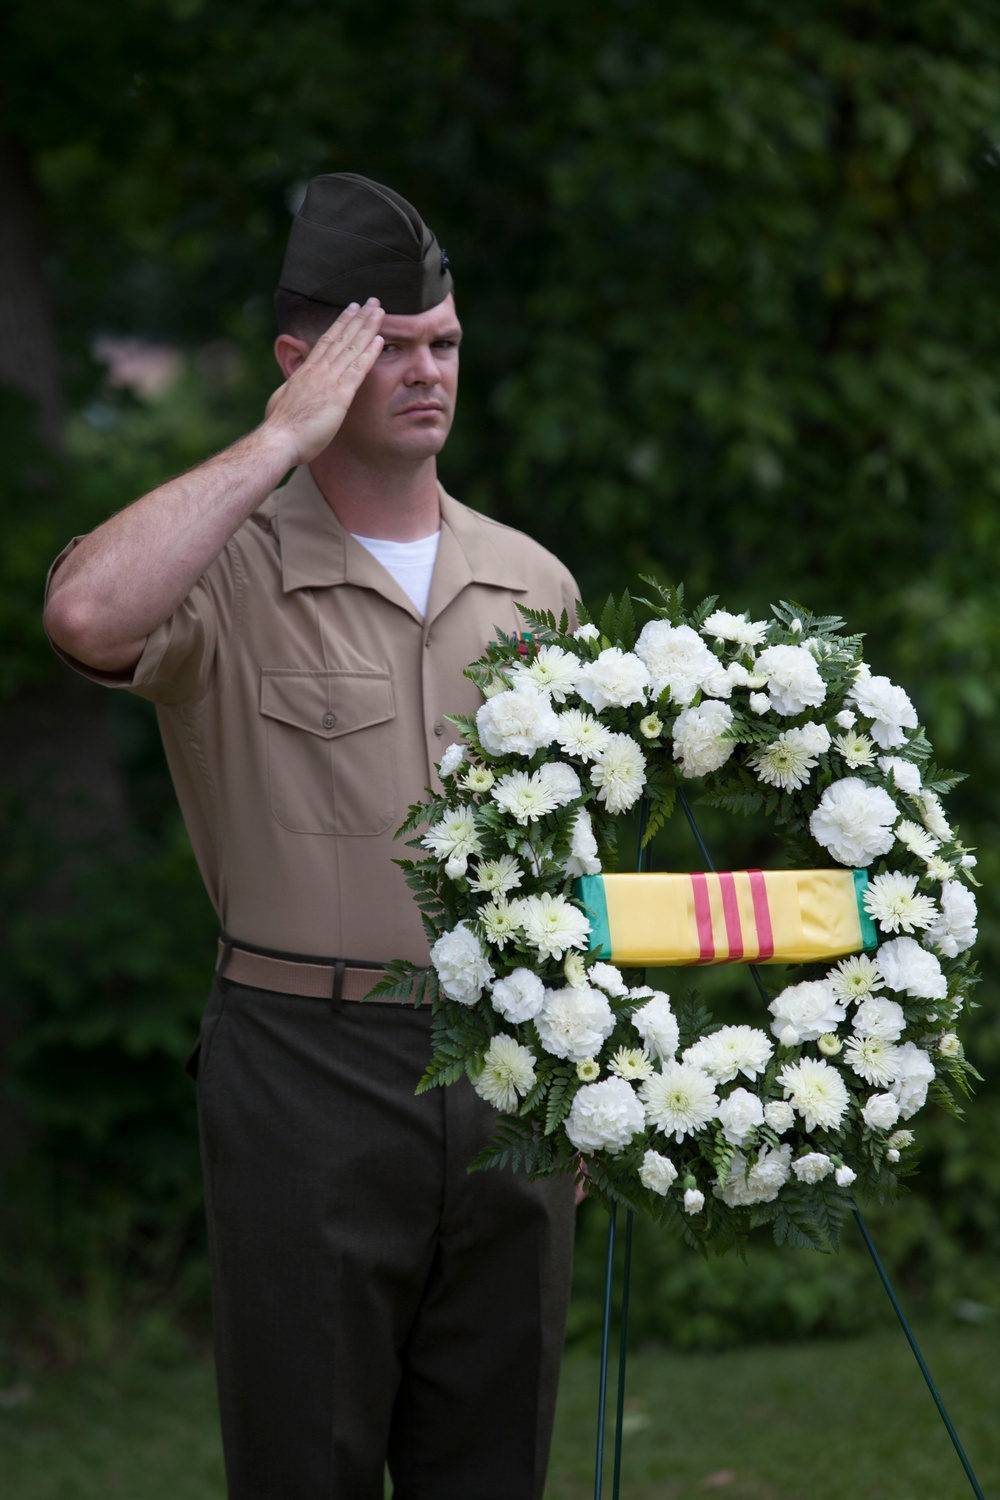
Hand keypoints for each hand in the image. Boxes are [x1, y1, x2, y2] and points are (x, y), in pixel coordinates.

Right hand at [264, 300, 384, 463]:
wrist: (279, 440)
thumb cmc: (280, 427)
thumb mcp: (283, 400)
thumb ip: (292, 388)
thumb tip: (292, 384)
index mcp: (305, 371)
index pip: (326, 341)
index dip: (341, 324)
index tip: (351, 310)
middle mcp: (317, 370)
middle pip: (341, 337)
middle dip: (358, 317)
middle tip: (372, 301)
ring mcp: (328, 380)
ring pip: (351, 347)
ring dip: (367, 327)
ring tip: (380, 310)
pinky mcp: (339, 395)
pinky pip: (358, 369)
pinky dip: (369, 353)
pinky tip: (381, 340)